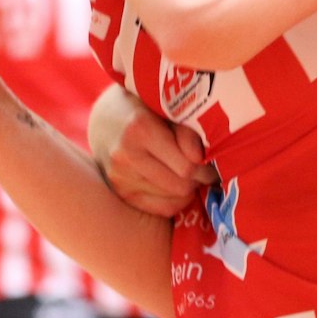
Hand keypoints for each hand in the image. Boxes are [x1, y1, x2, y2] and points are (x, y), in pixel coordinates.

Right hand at [87, 85, 211, 216]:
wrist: (105, 120)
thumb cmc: (144, 109)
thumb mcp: (166, 108)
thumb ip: (185, 131)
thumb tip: (200, 158)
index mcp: (140, 129)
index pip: (187, 165)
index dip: (206, 165)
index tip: (211, 159)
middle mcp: (126, 157)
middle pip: (181, 185)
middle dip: (199, 178)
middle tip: (206, 169)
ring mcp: (120, 179)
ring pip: (174, 198)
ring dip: (188, 188)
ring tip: (190, 173)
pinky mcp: (121, 194)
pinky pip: (162, 208)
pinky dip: (177, 200)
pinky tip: (178, 185)